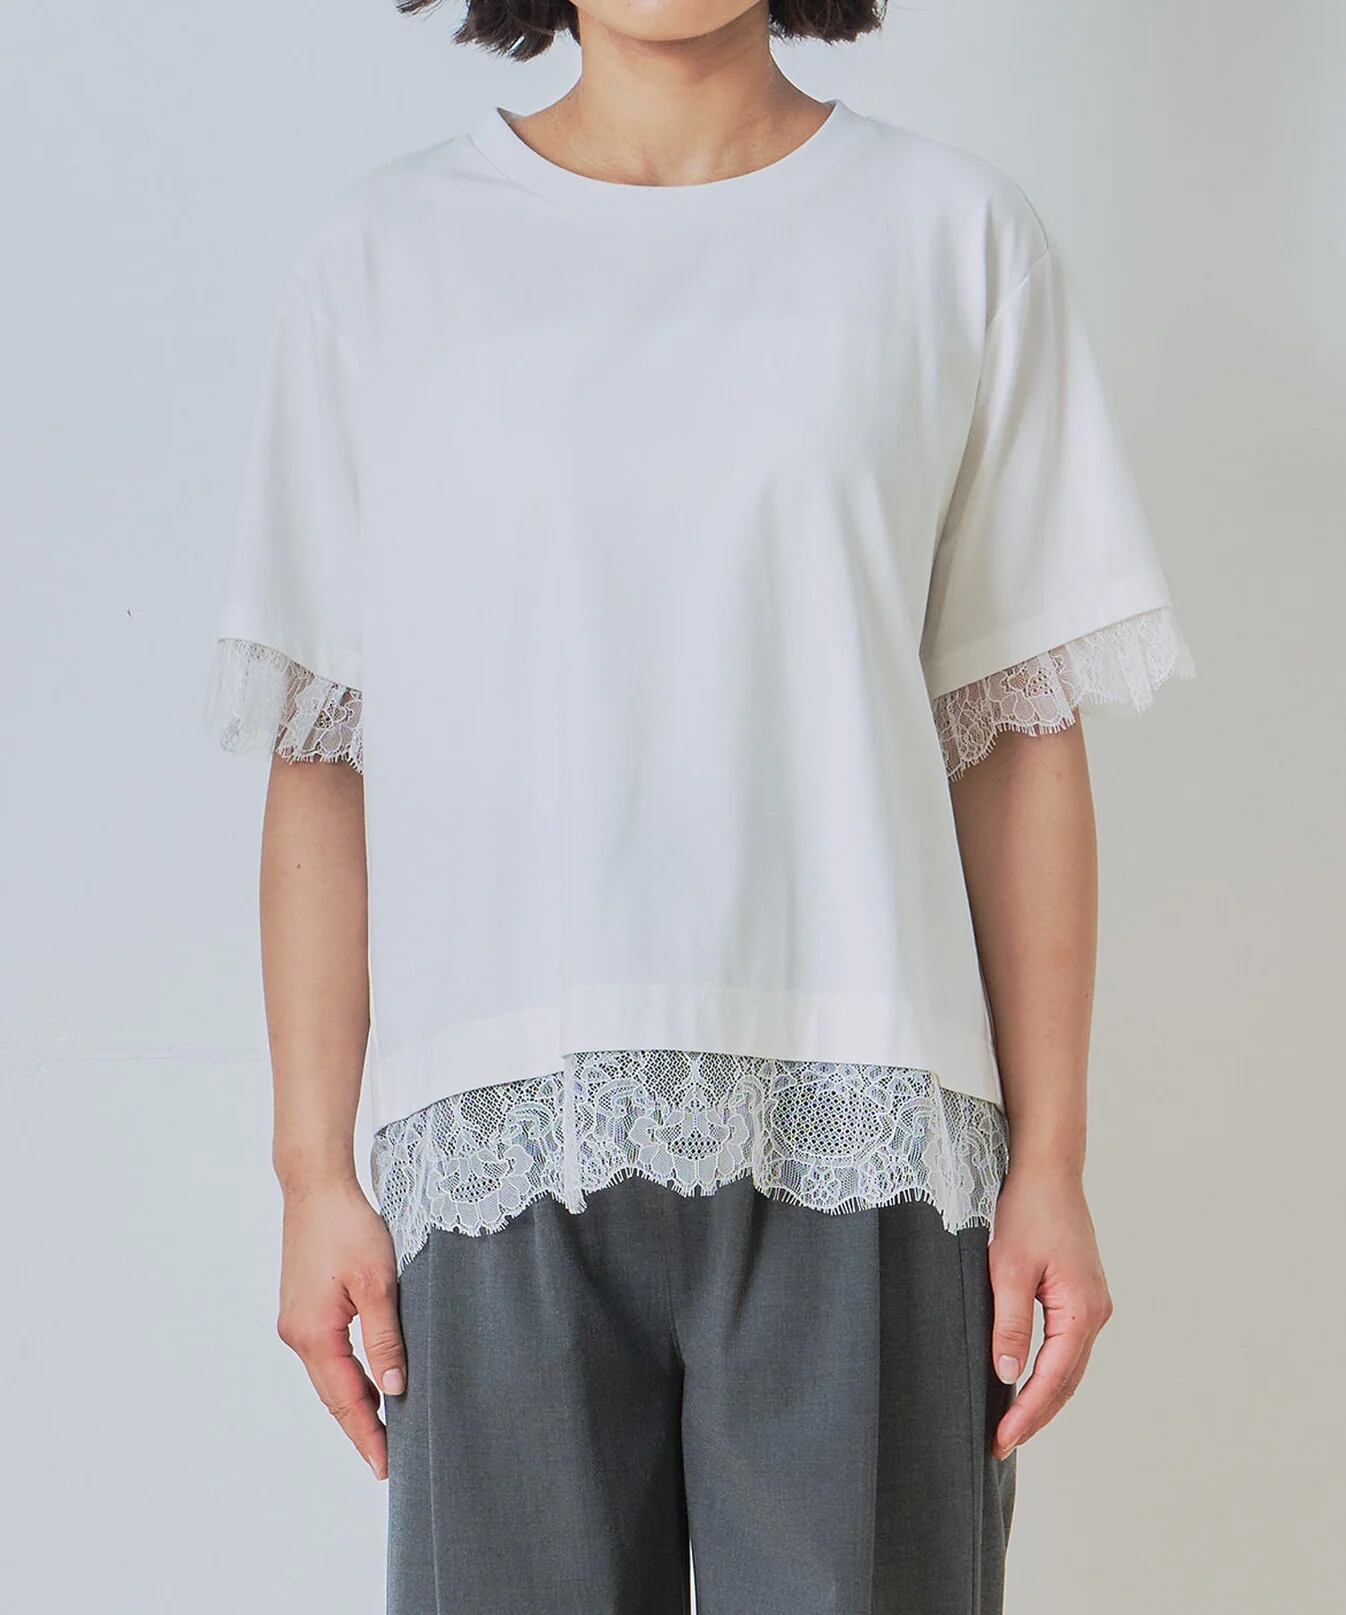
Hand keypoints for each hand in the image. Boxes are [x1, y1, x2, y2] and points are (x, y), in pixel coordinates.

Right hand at [276, 1178, 405, 1479]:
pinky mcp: (302, 1307)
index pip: (345, 1400)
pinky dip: (347, 1375)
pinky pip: (327, 1355)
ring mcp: (296, 1321)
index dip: (367, 1434)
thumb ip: (385, 1337)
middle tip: (389, 1459)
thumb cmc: (348, 1227)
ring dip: (354, 1401)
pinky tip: (368, 1380)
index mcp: (314, 1334)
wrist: (315, 1187)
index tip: (386, 1467)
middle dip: (360, 1427)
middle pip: (332, 1395)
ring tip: (385, 1428)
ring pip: (329, 1376)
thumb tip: (394, 1388)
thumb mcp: (377, 1282)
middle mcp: (297, 1334)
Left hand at [986, 1164, 1113, 1459]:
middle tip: (1002, 1444)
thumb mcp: (1007, 1268)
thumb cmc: (1026, 1212)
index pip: (1053, 1379)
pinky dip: (1050, 1371)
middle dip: (1036, 1415)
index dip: (1027, 1413)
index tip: (1001, 1439)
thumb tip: (1008, 1376)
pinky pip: (1067, 1346)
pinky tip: (1028, 1382)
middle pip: (1067, 1380)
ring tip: (1013, 1424)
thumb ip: (1010, 1324)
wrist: (1048, 1170)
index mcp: (1081, 1310)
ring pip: (1070, 1366)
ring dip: (1044, 1397)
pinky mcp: (1083, 1294)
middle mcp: (1096, 1312)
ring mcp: (1093, 1304)